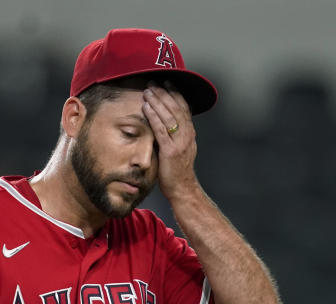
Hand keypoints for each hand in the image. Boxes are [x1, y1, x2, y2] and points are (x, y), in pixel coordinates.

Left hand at [141, 81, 199, 199]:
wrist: (183, 189)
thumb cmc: (177, 171)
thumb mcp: (179, 149)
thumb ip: (175, 136)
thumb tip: (165, 124)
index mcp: (190, 134)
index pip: (184, 108)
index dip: (176, 94)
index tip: (167, 82)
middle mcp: (187, 136)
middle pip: (176, 108)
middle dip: (164, 93)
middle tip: (153, 82)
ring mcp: (180, 143)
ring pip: (169, 116)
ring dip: (157, 101)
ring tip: (147, 91)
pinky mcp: (170, 151)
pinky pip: (161, 130)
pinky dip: (153, 117)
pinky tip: (146, 107)